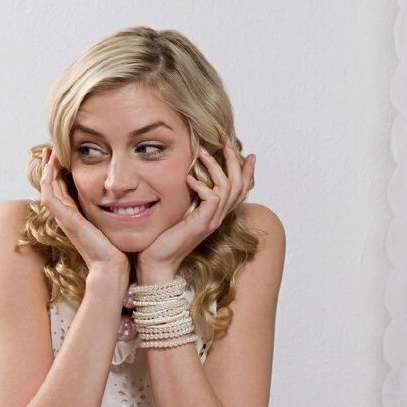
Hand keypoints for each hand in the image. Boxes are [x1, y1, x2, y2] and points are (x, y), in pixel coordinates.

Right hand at [39, 149, 126, 274]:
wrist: (112, 266)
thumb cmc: (116, 248)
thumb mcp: (112, 221)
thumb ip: (112, 209)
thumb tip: (126, 194)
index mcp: (75, 215)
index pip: (62, 188)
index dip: (60, 171)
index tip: (62, 154)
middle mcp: (67, 216)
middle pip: (52, 186)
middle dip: (51, 166)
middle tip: (50, 148)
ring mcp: (64, 218)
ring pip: (47, 189)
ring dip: (47, 169)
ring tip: (49, 152)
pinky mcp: (67, 220)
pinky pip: (50, 197)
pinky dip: (48, 181)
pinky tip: (52, 167)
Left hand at [137, 143, 254, 280]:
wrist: (157, 263)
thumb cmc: (162, 240)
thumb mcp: (179, 214)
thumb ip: (189, 200)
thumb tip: (187, 177)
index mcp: (215, 216)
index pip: (239, 192)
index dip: (247, 174)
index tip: (249, 156)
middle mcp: (217, 218)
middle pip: (239, 186)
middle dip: (235, 162)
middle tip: (227, 144)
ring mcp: (211, 221)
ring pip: (227, 187)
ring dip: (215, 167)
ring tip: (201, 153)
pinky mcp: (202, 223)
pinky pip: (212, 197)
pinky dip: (201, 185)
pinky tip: (188, 178)